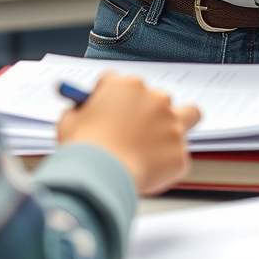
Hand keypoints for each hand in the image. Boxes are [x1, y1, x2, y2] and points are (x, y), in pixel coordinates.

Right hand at [57, 72, 200, 195]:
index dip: (112, 97)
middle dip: (150, 111)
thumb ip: (79, 110)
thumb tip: (82, 111)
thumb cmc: (82, 146)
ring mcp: (171, 125)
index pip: (120, 83)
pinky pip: (178, 157)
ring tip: (164, 143)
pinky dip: (167, 165)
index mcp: (128, 86)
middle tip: (137, 129)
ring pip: (189, 115)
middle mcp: (155, 99)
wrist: (99, 175)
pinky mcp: (179, 153)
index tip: (108, 110)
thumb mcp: (69, 120)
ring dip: (177, 125)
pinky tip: (149, 175)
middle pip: (160, 97)